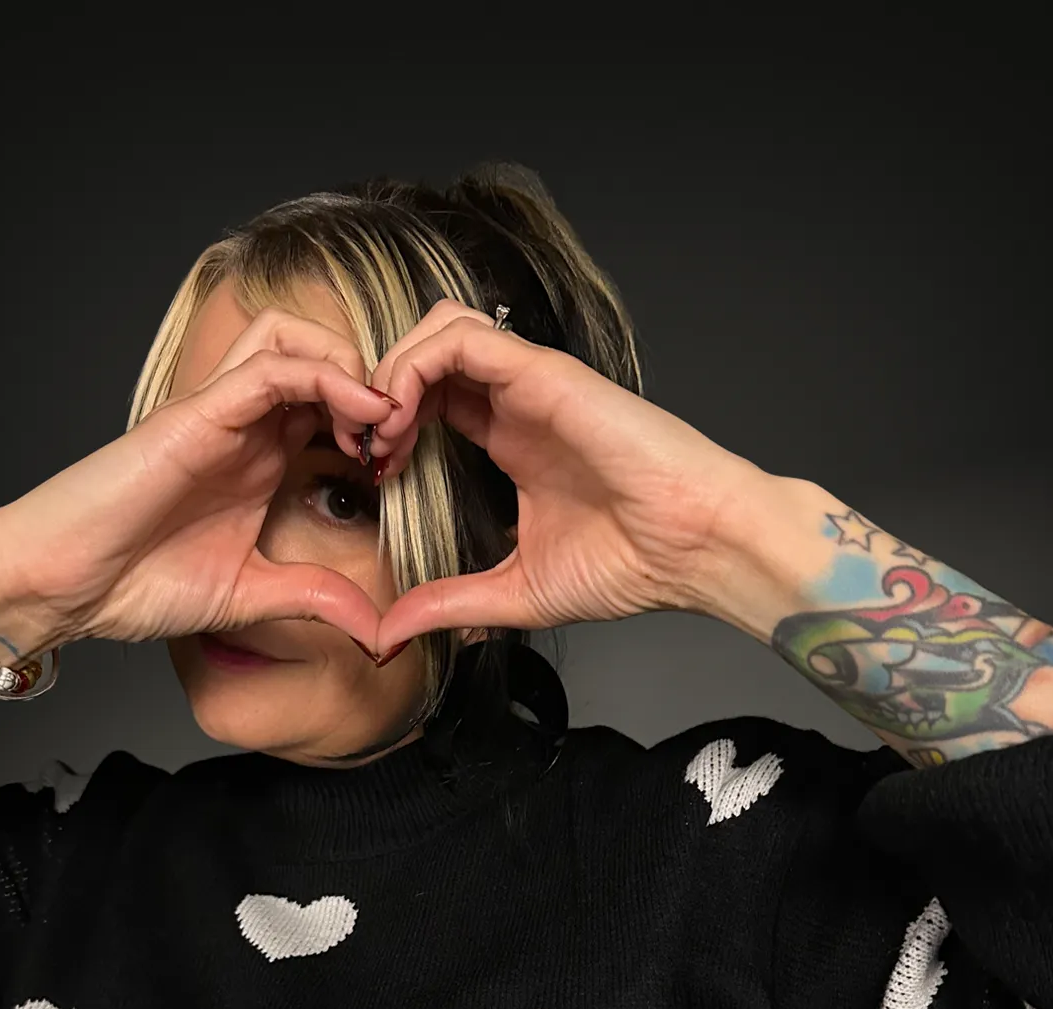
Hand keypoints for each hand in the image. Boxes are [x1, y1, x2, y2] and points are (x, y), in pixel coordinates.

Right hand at [0, 307, 395, 651]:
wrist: (62, 586)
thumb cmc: (133, 584)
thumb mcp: (250, 597)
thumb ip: (313, 600)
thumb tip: (377, 632)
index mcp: (258, 460)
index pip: (331, 407)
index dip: (378, 424)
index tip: (406, 468)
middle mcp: (243, 426)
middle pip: (321, 356)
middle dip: (374, 385)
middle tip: (402, 437)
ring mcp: (220, 414)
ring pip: (297, 340)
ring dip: (352, 368)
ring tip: (382, 422)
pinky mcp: (197, 411)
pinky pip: (272, 366)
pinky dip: (326, 377)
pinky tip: (362, 415)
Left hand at [366, 300, 787, 652]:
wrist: (693, 548)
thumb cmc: (632, 565)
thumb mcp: (516, 593)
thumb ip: (450, 604)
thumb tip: (389, 634)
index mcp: (510, 441)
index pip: (430, 401)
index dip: (386, 425)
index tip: (369, 475)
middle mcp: (517, 403)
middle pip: (424, 354)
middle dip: (375, 391)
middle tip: (359, 446)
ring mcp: (530, 383)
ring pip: (437, 329)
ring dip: (391, 370)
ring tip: (378, 429)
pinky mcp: (543, 374)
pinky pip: (461, 339)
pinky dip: (416, 367)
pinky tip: (401, 417)